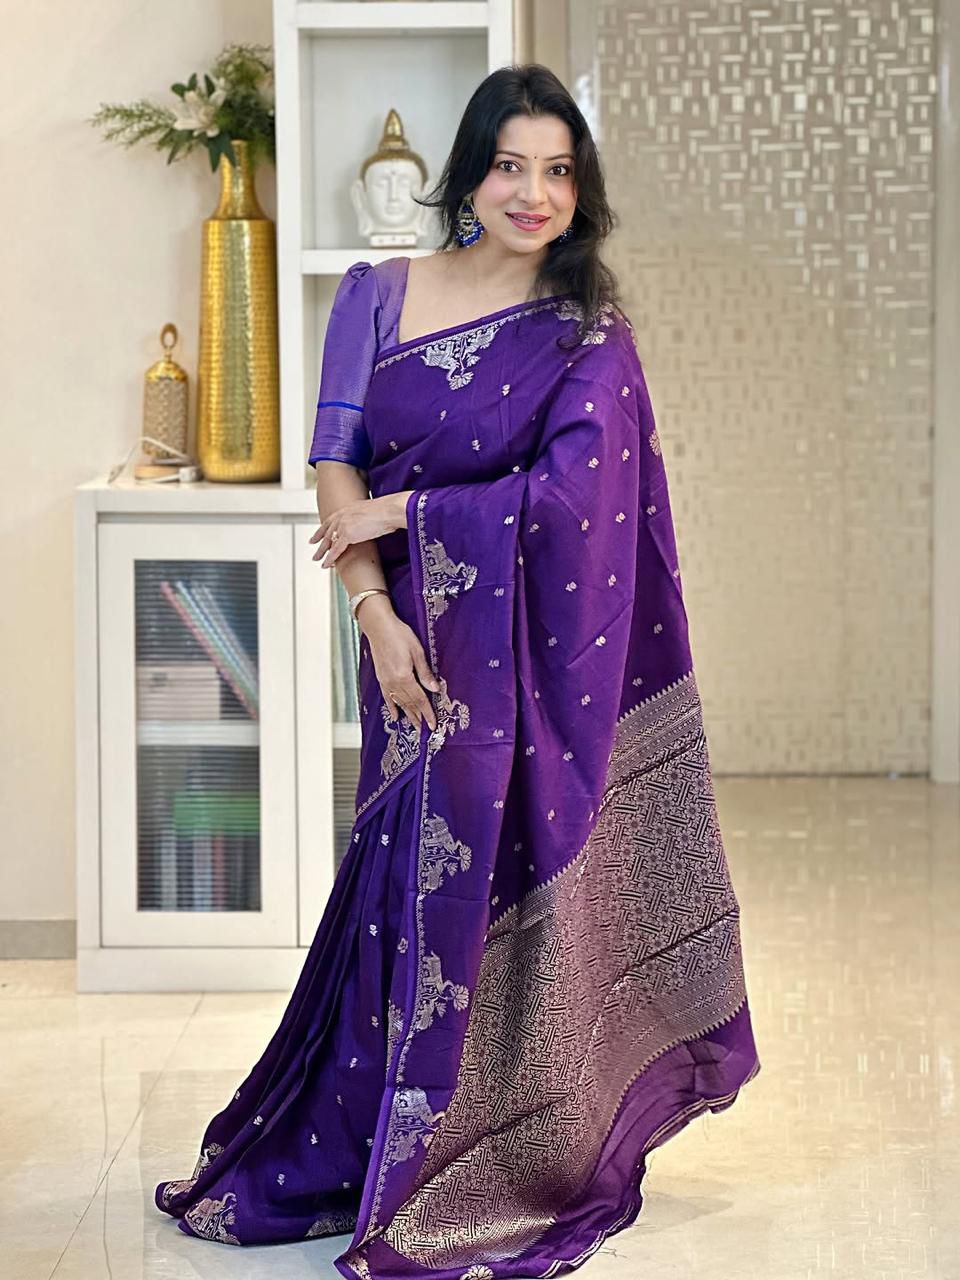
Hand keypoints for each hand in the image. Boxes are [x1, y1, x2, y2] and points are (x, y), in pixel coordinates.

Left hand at [309, 493, 404, 566]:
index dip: (323, 528)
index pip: (331, 520)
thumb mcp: (372, 511)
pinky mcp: (347, 535)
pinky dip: (329, 559)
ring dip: (321, 552)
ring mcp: (343, 525)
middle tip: (312, 545)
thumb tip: (370, 523)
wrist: (389, 510)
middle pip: (326, 530)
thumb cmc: (387, 510)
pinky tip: (326, 565)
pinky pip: (335, 550)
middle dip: (318, 540)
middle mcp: (342, 516)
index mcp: (347, 509)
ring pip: (328, 541)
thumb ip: (365, 517)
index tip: (317, 534)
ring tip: (316, 560)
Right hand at [366, 612, 439, 730]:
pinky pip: (387, 697)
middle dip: (419, 718)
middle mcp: (394, 683)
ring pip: (399, 703)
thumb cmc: (399, 634)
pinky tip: (395, 716)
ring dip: (408, 715)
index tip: (433, 725)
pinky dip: (392, 707)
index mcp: (404, 677)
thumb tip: (435, 689)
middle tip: (425, 731)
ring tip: (415, 726)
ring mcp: (386, 681)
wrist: (379, 626)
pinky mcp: (381, 678)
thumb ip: (425, 673)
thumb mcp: (417, 651)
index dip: (428, 713)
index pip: (420, 700)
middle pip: (410, 704)